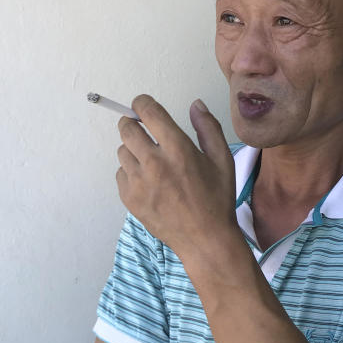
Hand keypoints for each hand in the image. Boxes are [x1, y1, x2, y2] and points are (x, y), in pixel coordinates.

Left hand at [116, 95, 237, 257]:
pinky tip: (149, 181)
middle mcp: (154, 163)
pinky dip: (130, 172)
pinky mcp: (129, 198)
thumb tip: (195, 105)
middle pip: (127, 128)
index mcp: (177, 149)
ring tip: (151, 161)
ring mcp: (138, 182)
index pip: (147, 112)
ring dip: (133, 150)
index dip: (142, 103)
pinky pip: (120, 173)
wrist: (204, 239)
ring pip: (122, 151)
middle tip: (142, 129)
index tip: (142, 105)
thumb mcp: (222, 160)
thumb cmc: (216, 199)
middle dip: (132, 123)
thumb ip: (208, 127)